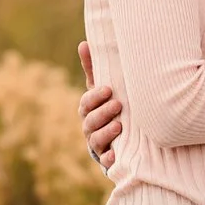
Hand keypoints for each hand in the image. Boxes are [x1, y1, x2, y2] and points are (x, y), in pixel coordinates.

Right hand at [77, 41, 123, 169]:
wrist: (117, 135)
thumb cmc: (108, 105)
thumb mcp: (101, 88)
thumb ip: (92, 68)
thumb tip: (84, 43)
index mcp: (89, 109)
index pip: (86, 103)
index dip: (95, 97)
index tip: (108, 89)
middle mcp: (90, 127)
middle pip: (90, 121)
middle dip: (103, 113)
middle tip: (118, 105)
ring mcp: (98, 143)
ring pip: (96, 140)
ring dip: (106, 132)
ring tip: (120, 126)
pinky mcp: (107, 158)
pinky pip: (105, 161)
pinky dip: (109, 159)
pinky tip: (116, 156)